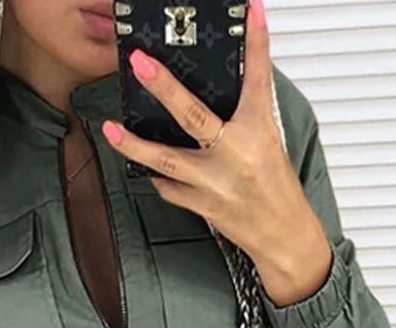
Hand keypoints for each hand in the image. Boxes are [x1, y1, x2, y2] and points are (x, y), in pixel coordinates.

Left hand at [101, 0, 331, 307]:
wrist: (283, 237)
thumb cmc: (278, 193)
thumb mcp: (270, 146)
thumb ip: (245, 121)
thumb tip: (221, 98)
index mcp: (258, 134)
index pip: (257, 81)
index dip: (255, 44)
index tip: (250, 13)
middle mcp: (233, 156)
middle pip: (192, 116)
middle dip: (164, 88)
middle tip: (141, 63)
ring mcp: (213, 182)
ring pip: (165, 160)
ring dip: (134, 144)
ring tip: (111, 129)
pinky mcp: (201, 205)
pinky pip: (169, 188)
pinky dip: (159, 177)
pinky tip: (150, 169)